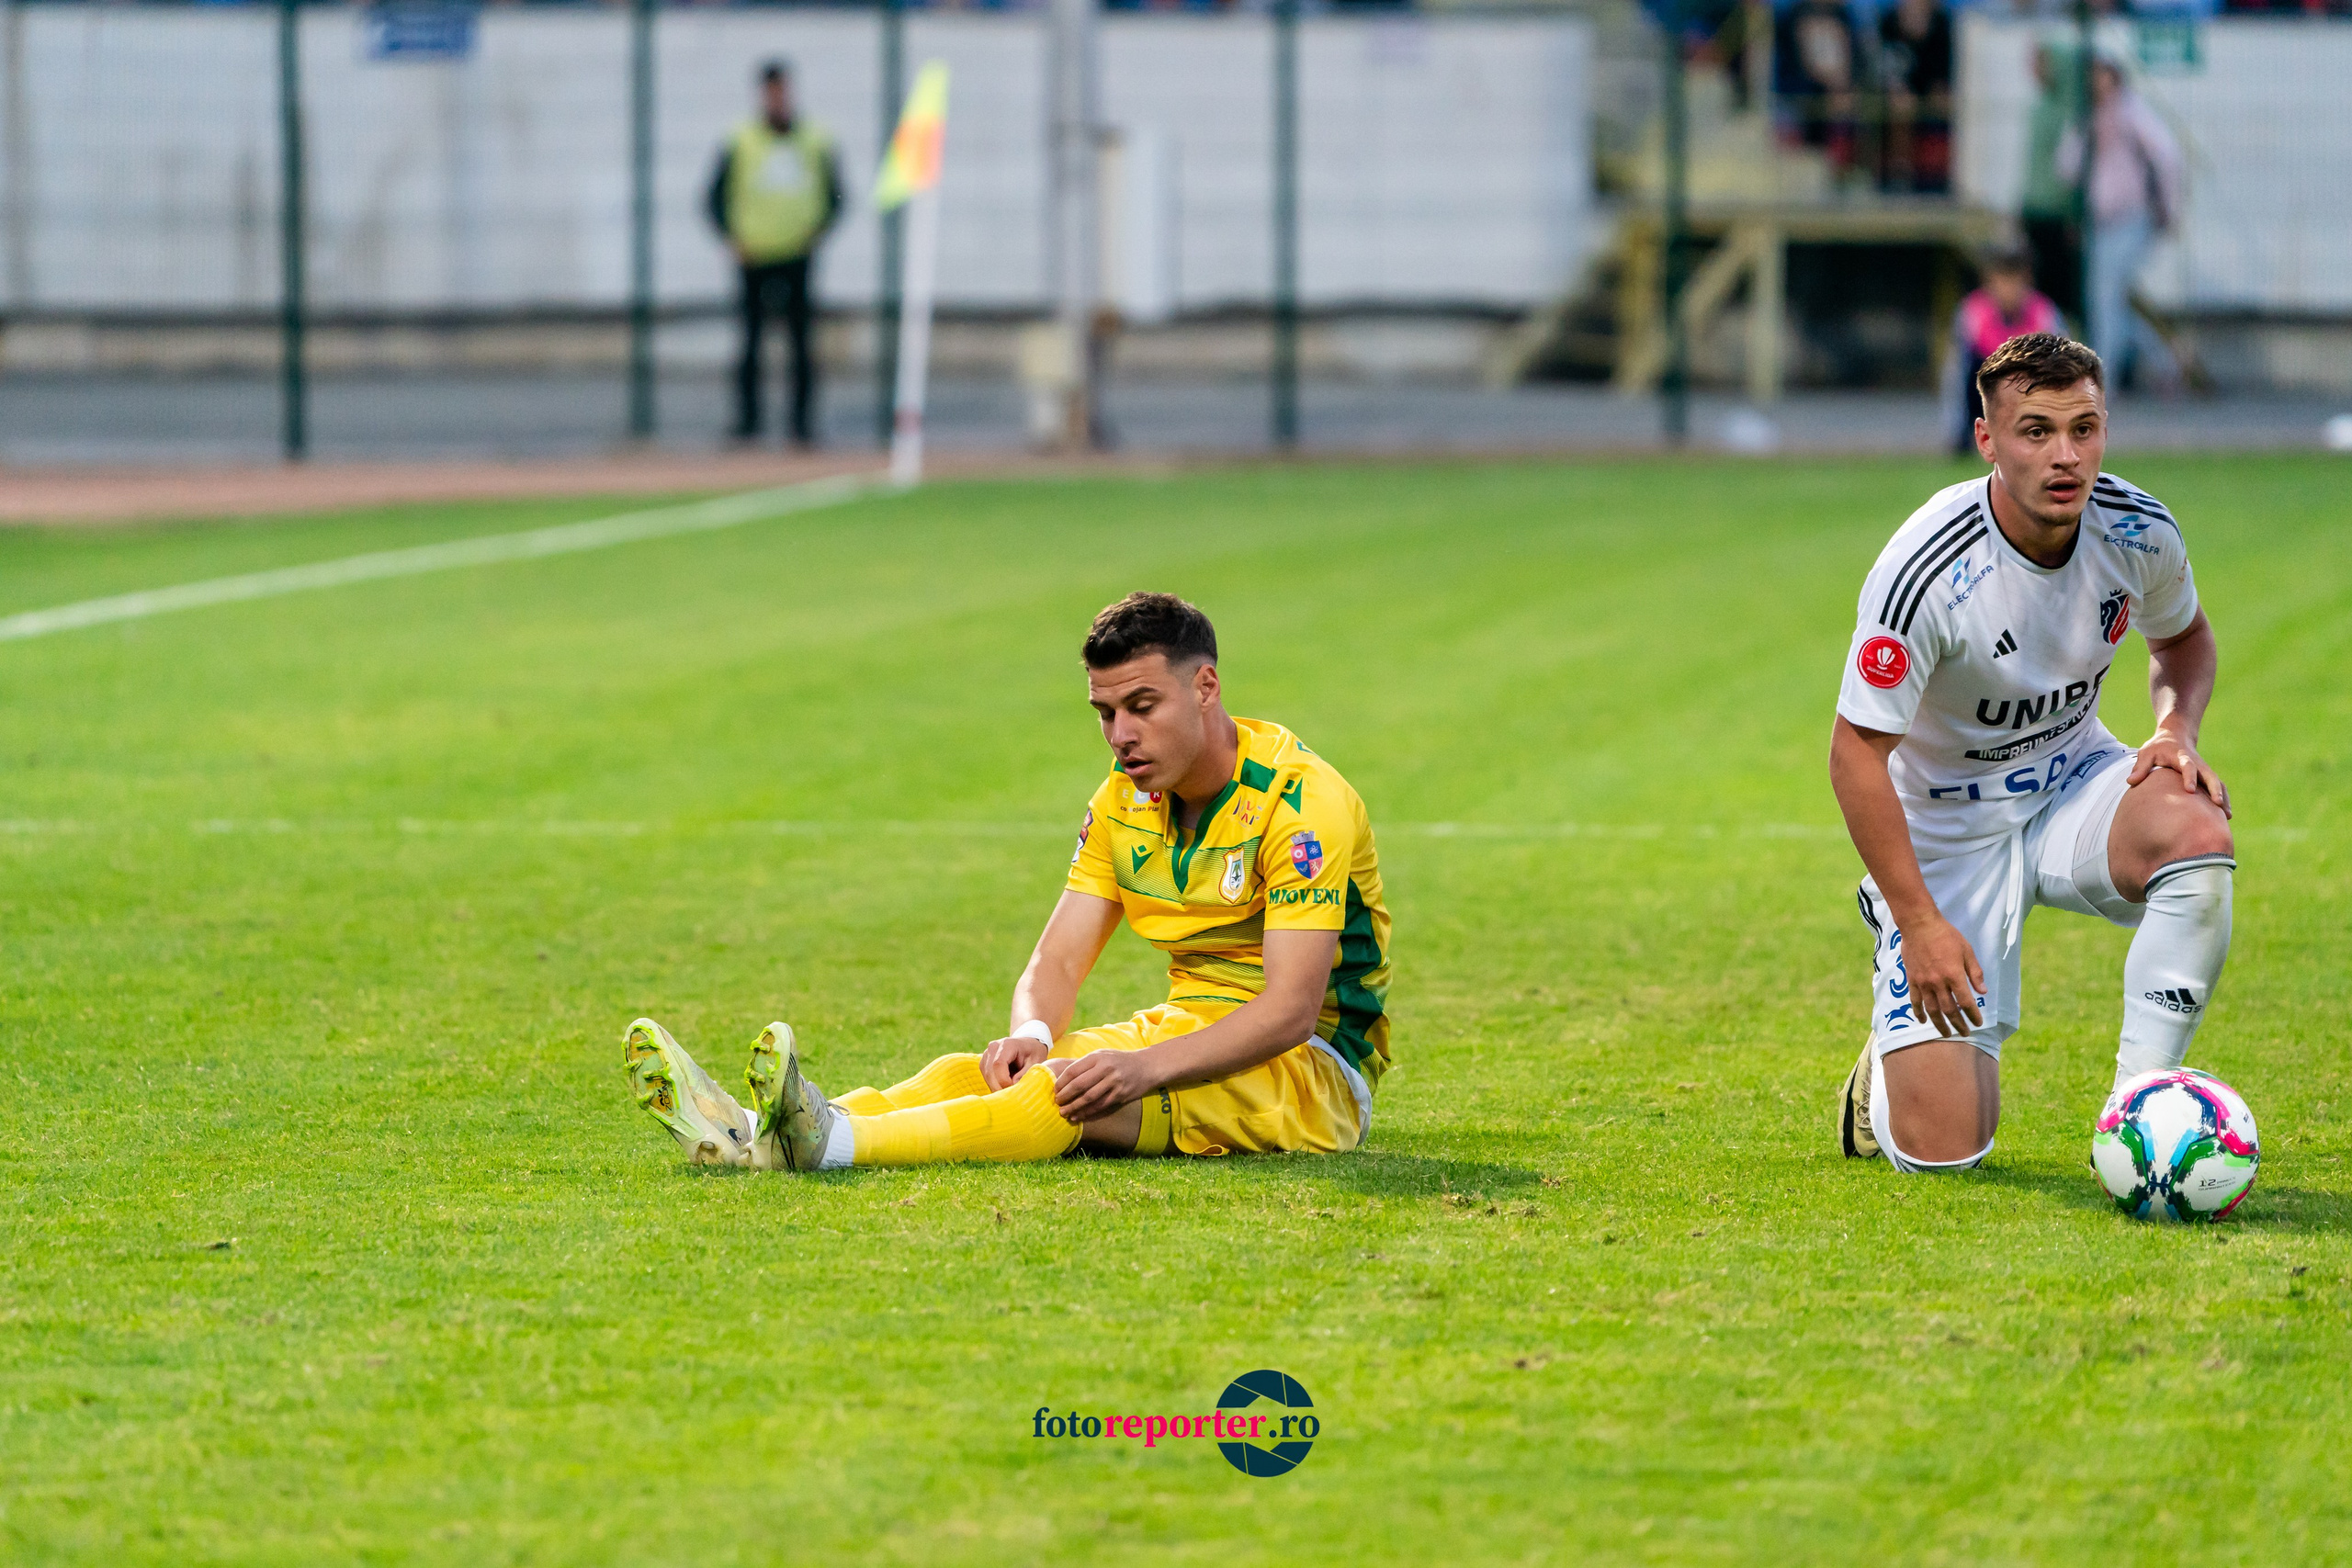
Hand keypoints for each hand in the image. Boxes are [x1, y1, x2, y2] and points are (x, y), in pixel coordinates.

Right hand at [980, 1034, 1050, 1091]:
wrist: (1028, 1045)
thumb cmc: (1033, 1053)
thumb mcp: (1035, 1062)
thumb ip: (1025, 1073)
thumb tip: (1014, 1085)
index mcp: (1007, 1044)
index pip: (998, 1064)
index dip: (1004, 1080)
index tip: (1014, 1089)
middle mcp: (993, 1047)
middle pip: (990, 1072)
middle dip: (1000, 1087)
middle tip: (1013, 1096)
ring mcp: (986, 1055)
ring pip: (987, 1077)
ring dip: (997, 1087)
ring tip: (1011, 1091)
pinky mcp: (984, 1063)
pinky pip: (986, 1078)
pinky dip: (995, 1085)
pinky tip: (1006, 1086)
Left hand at [1051, 1049, 1158, 1125]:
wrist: (1147, 1066)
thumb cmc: (1119, 1060)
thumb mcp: (1102, 1055)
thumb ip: (1085, 1064)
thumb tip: (1063, 1078)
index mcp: (1097, 1057)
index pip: (1073, 1071)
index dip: (1061, 1083)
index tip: (1054, 1090)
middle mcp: (1105, 1069)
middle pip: (1079, 1085)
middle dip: (1065, 1096)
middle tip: (1057, 1103)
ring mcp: (1114, 1082)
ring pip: (1089, 1098)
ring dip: (1074, 1107)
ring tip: (1064, 1113)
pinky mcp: (1120, 1095)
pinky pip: (1100, 1106)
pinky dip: (1087, 1113)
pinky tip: (1078, 1116)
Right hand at [1898, 914, 1985, 1038]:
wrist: (1919, 925)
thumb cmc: (1946, 935)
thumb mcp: (1967, 951)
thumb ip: (1974, 972)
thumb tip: (1983, 991)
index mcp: (1954, 975)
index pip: (1966, 1002)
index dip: (1973, 1015)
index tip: (1978, 1023)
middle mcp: (1939, 983)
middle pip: (1949, 1010)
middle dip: (1958, 1024)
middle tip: (1964, 1033)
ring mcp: (1924, 983)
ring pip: (1932, 1010)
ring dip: (1940, 1024)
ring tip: (1946, 1033)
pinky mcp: (1912, 980)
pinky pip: (1915, 1001)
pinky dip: (1919, 1013)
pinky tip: (1923, 1021)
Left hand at [2130, 728, 2229, 817]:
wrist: (2175, 736)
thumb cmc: (2158, 747)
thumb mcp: (2146, 752)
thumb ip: (2140, 767)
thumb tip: (2130, 782)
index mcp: (2182, 757)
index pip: (2188, 766)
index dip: (2189, 777)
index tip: (2190, 790)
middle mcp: (2197, 763)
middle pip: (2210, 775)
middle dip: (2215, 789)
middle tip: (2218, 803)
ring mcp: (2204, 770)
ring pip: (2217, 783)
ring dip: (2223, 797)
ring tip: (2227, 815)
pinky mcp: (2207, 776)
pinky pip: (2219, 786)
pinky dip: (2224, 798)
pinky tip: (2226, 814)